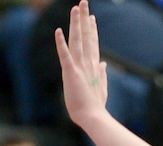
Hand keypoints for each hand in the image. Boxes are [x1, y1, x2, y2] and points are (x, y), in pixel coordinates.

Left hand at [57, 1, 108, 132]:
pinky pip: (65, 55)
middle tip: (83, 3)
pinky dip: (61, 43)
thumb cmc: (95, 107)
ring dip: (76, 23)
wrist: (93, 117)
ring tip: (75, 8)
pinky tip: (58, 31)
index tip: (91, 17)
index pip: (92, 44)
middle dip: (85, 19)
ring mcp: (80, 67)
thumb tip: (104, 64)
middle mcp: (88, 63)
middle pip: (86, 36)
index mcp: (94, 67)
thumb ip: (102, 75)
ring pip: (77, 40)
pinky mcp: (71, 73)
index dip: (92, 29)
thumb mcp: (101, 88)